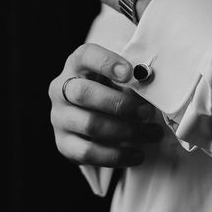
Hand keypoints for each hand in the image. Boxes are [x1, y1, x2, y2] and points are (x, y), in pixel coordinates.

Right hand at [48, 43, 162, 166]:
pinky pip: (87, 152)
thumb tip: (150, 84)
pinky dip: (116, 155)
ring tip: (152, 134)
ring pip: (89, 125)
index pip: (86, 56)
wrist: (93, 117)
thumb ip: (132, 80)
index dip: (106, 63)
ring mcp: (59, 117)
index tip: (130, 72)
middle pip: (84, 93)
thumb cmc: (112, 90)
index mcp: (77, 64)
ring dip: (126, 131)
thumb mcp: (119, 79)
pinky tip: (137, 154)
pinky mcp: (63, 143)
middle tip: (147, 112)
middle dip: (120, 104)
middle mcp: (61, 89)